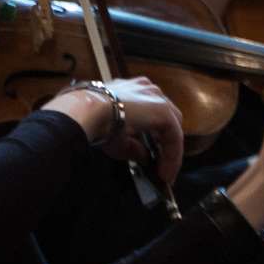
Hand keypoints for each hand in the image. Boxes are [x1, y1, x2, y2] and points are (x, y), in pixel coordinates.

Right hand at [43, 80, 186, 189]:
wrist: (88, 112)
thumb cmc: (95, 121)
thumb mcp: (117, 137)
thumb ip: (135, 147)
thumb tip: (145, 158)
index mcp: (135, 92)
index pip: (154, 116)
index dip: (157, 139)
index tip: (155, 159)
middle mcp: (149, 91)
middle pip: (168, 120)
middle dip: (165, 144)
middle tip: (161, 165)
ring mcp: (157, 98)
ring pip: (173, 129)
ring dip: (170, 152)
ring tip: (165, 172)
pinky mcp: (163, 111)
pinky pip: (175, 136)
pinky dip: (172, 155)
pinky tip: (166, 170)